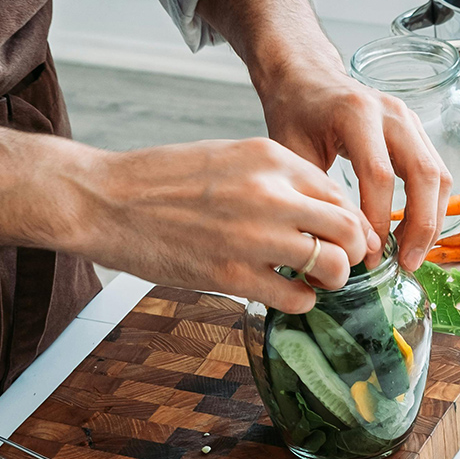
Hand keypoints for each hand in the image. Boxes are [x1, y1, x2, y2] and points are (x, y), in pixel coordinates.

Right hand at [68, 138, 379, 312]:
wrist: (104, 200)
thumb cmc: (164, 180)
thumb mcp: (231, 157)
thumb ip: (278, 179)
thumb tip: (322, 211)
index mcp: (271, 158)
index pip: (340, 194)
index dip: (353, 222)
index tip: (351, 238)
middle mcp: (270, 193)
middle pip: (348, 229)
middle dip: (355, 251)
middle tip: (344, 263)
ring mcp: (254, 236)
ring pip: (333, 265)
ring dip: (332, 279)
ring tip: (315, 280)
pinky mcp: (233, 274)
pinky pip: (297, 297)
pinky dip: (302, 301)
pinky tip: (285, 293)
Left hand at [194, 0, 450, 270]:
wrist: (307, 77)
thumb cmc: (294, 112)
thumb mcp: (290, 150)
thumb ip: (314, 192)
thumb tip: (335, 245)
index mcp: (357, 113)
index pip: (379, 176)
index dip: (377, 221)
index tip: (367, 255)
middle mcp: (392, 112)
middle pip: (424, 174)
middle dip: (420, 226)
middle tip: (406, 264)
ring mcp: (411, 120)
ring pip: (439, 175)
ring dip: (432, 220)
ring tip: (413, 255)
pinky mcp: (418, 132)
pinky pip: (437, 173)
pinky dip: (432, 207)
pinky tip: (416, 234)